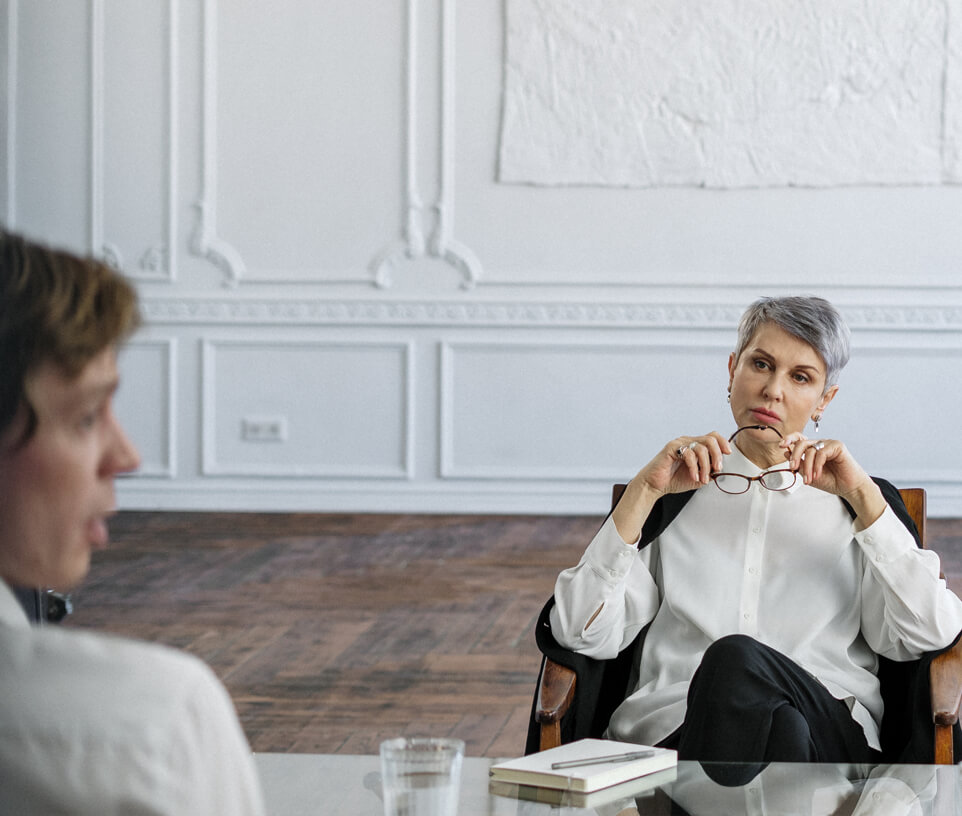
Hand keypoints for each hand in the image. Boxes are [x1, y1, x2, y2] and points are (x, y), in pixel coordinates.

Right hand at [613, 432, 730, 544]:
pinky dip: (694, 468)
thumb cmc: (674, 480)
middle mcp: (687, 442)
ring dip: (705, 466)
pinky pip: (689, 454)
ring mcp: (679, 444)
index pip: (713, 436)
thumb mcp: (698, 477)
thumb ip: (710, 472)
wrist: (654, 485)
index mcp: (694, 446)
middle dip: (717, 455)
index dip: (723, 443)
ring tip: (702, 478)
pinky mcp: (671, 449)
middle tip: (716, 469)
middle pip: (710, 439)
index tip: (728, 454)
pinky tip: (693, 476)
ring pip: (701, 448)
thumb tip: (721, 469)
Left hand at [779, 433, 884, 526]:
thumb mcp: (808, 474)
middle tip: (793, 467)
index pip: (799, 439)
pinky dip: (817, 465)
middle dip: (795, 455)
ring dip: (807, 466)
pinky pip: (821, 453)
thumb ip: (798, 465)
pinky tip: (817, 474)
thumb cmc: (831, 481)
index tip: (781, 445)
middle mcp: (820, 445)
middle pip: (802, 443)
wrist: (848, 488)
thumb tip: (786, 453)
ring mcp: (828, 444)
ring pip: (810, 450)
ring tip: (809, 479)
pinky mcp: (837, 446)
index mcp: (812, 450)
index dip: (789, 439)